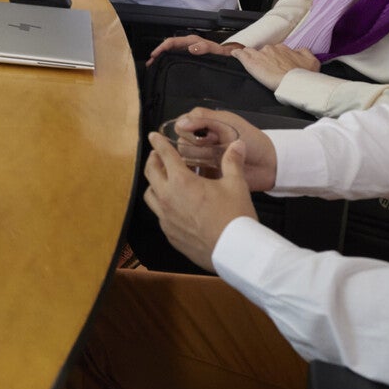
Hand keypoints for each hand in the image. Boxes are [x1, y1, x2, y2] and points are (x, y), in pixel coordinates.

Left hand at [142, 131, 259, 270]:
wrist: (236, 252)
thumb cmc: (236, 217)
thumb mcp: (237, 185)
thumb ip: (233, 162)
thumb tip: (237, 144)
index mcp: (182, 181)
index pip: (165, 155)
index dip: (158, 143)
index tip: (153, 136)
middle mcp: (168, 198)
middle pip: (151, 173)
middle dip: (153, 160)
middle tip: (157, 156)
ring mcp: (166, 218)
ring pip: (150, 195)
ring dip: (154, 184)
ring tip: (162, 180)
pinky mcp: (170, 234)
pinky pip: (159, 216)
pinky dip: (162, 206)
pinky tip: (172, 206)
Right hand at [147, 33, 237, 64]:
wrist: (229, 57)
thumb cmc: (223, 54)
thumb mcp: (215, 51)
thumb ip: (205, 48)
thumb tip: (191, 48)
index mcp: (191, 41)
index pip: (172, 42)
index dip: (161, 48)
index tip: (154, 56)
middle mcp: (187, 43)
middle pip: (168, 47)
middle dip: (157, 54)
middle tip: (150, 65)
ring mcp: (187, 49)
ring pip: (170, 52)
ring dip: (161, 58)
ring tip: (154, 67)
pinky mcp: (188, 55)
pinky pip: (175, 56)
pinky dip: (167, 61)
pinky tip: (164, 68)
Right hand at [159, 108, 276, 191]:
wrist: (269, 164)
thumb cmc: (251, 139)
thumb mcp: (228, 122)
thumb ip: (203, 118)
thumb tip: (179, 124)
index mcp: (205, 127)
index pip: (182, 126)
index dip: (189, 130)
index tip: (204, 133)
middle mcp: (201, 143)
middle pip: (182, 144)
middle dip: (197, 145)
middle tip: (215, 145)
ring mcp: (204, 161)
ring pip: (187, 160)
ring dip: (201, 159)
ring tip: (216, 160)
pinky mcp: (209, 176)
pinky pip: (194, 176)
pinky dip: (199, 174)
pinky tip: (210, 172)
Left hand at [233, 43, 319, 91]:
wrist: (295, 83)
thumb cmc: (304, 75)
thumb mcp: (312, 61)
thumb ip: (304, 52)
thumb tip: (299, 51)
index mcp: (284, 48)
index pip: (276, 50)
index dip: (275, 57)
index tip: (276, 63)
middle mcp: (271, 49)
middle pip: (263, 51)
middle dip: (264, 58)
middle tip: (266, 67)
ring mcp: (260, 54)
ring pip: (251, 52)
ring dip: (250, 56)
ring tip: (249, 62)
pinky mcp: (251, 62)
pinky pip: (240, 54)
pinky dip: (237, 55)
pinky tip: (234, 55)